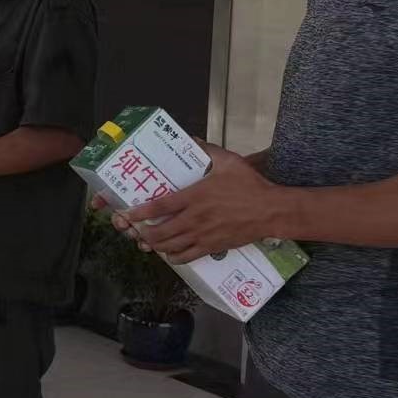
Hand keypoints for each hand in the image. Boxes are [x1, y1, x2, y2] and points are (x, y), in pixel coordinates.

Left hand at [113, 144, 282, 263]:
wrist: (270, 211)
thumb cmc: (250, 185)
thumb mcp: (229, 162)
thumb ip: (208, 151)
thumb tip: (194, 140)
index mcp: (195, 196)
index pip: (160, 207)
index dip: (140, 213)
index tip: (127, 214)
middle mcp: (194, 218)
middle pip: (160, 231)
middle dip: (143, 233)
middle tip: (135, 232)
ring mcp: (203, 235)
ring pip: (171, 246)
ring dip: (156, 246)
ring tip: (147, 243)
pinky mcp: (213, 247)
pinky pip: (188, 256)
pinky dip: (175, 257)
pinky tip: (170, 255)